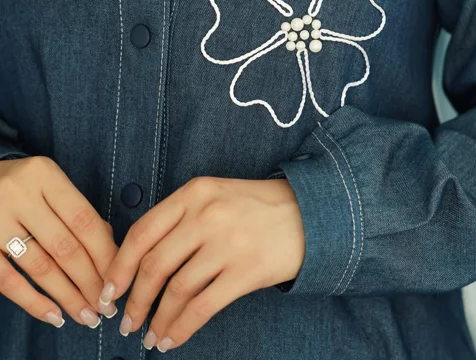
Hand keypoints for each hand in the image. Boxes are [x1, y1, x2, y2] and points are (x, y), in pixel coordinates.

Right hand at [0, 156, 118, 327]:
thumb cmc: (19, 184)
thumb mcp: (47, 182)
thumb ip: (75, 209)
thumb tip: (108, 245)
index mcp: (45, 176)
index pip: (84, 220)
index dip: (105, 252)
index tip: (120, 276)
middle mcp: (20, 197)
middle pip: (65, 246)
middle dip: (91, 281)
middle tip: (108, 306)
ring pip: (40, 267)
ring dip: (68, 296)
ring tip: (87, 315)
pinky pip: (8, 281)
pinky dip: (33, 301)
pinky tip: (54, 315)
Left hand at [100, 176, 303, 351]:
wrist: (309, 213)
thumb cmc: (257, 207)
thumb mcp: (216, 195)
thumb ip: (181, 217)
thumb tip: (141, 260)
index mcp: (195, 193)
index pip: (142, 232)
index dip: (118, 266)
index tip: (109, 290)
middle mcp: (207, 216)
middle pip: (154, 264)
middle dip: (134, 299)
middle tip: (126, 320)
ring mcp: (227, 243)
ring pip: (176, 289)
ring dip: (156, 319)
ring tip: (149, 336)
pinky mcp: (246, 271)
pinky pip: (203, 307)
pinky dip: (181, 327)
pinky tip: (172, 339)